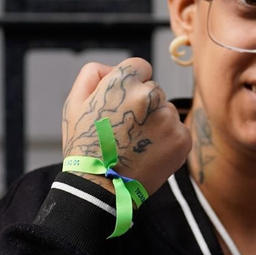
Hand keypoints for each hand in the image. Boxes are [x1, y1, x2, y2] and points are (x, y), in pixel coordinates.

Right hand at [60, 57, 189, 195]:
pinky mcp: (181, 138)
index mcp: (124, 81)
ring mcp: (168, 117)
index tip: (123, 104)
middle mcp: (150, 94)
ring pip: (166, 111)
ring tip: (136, 145)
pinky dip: (167, 141)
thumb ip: (92, 74)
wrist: (100, 187)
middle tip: (125, 131)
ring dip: (156, 123)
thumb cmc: (85, 145)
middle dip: (143, 105)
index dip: (131, 84)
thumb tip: (113, 67)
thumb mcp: (74, 103)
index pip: (140, 67)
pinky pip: (177, 131)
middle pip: (154, 90)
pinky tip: (149, 154)